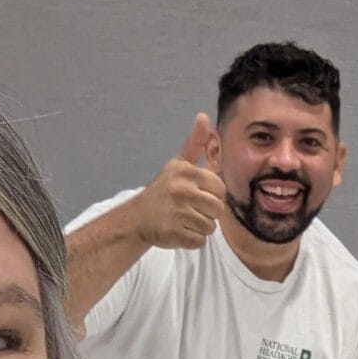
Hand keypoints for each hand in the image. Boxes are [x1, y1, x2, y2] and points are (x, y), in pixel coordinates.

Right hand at [135, 114, 226, 249]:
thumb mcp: (178, 164)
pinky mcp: (173, 233)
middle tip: (190, 210)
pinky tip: (179, 231)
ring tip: (184, 220)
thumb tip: (204, 117)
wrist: (137, 217)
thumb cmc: (163, 190)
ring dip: (200, 228)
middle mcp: (181, 190)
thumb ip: (195, 144)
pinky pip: (199, 241)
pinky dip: (191, 240)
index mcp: (186, 172)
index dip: (212, 195)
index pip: (220, 189)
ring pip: (210, 227)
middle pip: (218, 209)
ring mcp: (177, 213)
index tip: (198, 195)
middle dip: (208, 213)